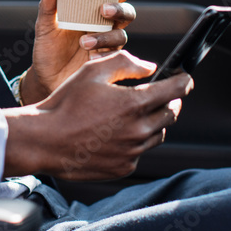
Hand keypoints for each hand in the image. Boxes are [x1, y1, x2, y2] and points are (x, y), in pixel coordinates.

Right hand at [3, 51, 192, 179]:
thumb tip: (150, 67)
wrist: (44, 140)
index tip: (185, 78)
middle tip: (160, 94)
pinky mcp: (124, 167)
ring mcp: (132, 152)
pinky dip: (136, 141)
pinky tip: (116, 133)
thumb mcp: (92, 71)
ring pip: (157, 134)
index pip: (175, 91)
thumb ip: (125, 63)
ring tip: (134, 113)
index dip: (184, 81)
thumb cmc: (65, 103)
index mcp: (133, 104)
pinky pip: (140, 152)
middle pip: (171, 114)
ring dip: (153, 121)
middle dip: (170, 101)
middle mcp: (138, 130)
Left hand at [19, 0, 136, 104]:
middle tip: (103, 10)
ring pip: (120, 36)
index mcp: (91, 12)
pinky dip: (104, 56)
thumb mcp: (44, 26)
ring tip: (85, 42)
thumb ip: (48, 5)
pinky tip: (90, 59)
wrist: (45, 79)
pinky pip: (114, 58)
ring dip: (105, 37)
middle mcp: (103, 26)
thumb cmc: (47, 49)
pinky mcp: (105, 63)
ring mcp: (106, 45)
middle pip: (126, 14)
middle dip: (120, 9)